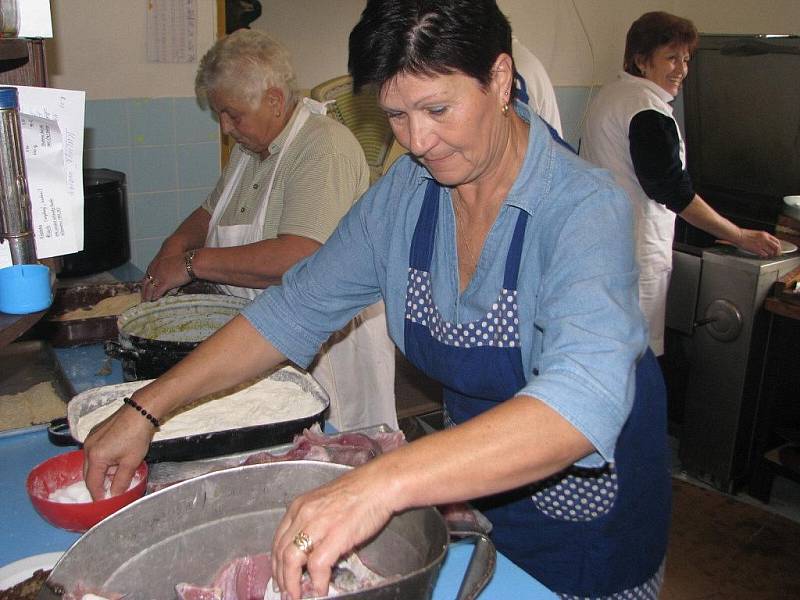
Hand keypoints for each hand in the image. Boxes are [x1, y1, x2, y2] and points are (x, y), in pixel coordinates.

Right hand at [82, 402, 154, 499]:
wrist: (140, 411)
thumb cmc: (137, 437)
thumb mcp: (131, 462)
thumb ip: (121, 481)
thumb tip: (115, 496)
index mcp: (95, 457)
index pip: (92, 483)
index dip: (98, 495)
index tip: (103, 503)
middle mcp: (87, 448)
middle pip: (88, 473)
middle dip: (97, 484)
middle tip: (107, 493)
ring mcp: (89, 438)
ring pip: (90, 462)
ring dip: (99, 471)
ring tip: (113, 477)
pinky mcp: (95, 432)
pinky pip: (93, 451)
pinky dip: (100, 460)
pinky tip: (113, 461)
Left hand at [142, 253, 190, 300]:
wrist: (191, 262)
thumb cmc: (186, 261)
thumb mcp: (175, 264)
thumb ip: (170, 271)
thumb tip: (170, 279)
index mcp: (158, 264)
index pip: (148, 275)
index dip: (145, 283)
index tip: (144, 288)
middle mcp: (156, 270)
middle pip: (146, 283)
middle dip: (144, 291)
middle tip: (142, 298)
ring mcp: (160, 277)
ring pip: (150, 288)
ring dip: (147, 296)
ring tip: (146, 302)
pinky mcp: (165, 283)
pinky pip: (158, 292)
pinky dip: (155, 297)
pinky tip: (154, 300)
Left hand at [270, 467, 395, 599]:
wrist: (380, 484)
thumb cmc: (359, 492)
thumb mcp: (325, 503)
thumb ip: (314, 523)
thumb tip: (312, 548)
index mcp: (299, 506)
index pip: (278, 540)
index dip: (276, 564)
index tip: (280, 577)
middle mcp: (303, 514)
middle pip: (281, 552)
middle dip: (282, 578)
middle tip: (286, 593)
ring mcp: (317, 524)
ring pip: (291, 561)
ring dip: (292, 584)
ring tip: (297, 597)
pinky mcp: (335, 535)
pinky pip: (317, 566)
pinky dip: (317, 582)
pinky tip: (321, 590)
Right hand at [736, 229, 782, 257]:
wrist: (738, 235)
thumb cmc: (745, 234)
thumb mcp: (757, 234)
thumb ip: (763, 238)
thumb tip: (767, 243)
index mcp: (765, 234)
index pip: (777, 241)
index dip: (778, 246)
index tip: (777, 249)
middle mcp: (765, 239)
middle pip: (776, 247)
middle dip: (777, 252)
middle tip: (775, 255)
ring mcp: (761, 244)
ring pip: (771, 252)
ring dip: (770, 255)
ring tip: (767, 255)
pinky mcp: (756, 249)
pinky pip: (764, 254)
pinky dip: (764, 256)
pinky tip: (761, 256)